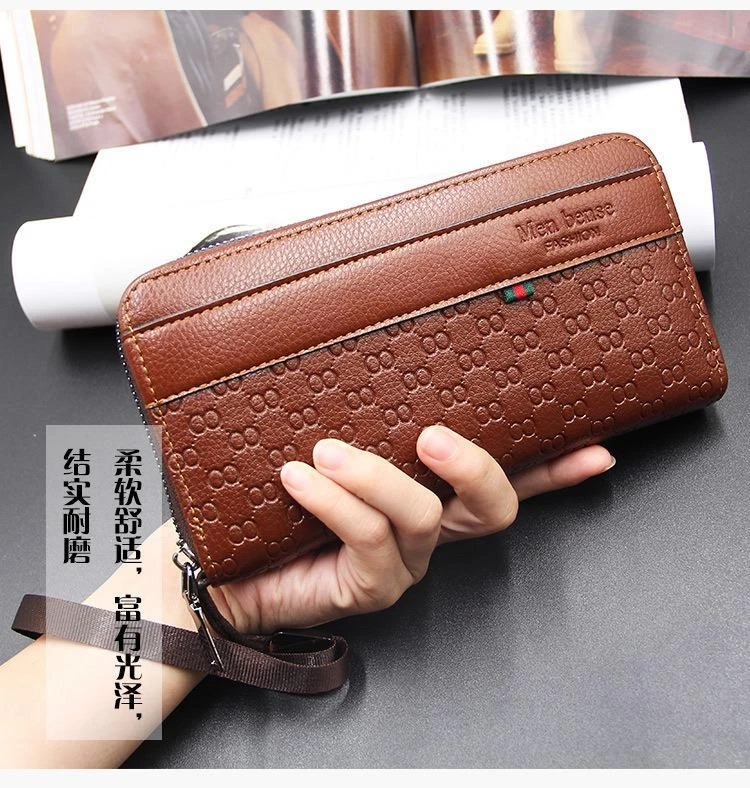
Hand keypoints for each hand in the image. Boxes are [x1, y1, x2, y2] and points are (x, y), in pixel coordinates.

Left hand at [211, 426, 614, 633]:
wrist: (225, 563)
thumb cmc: (273, 495)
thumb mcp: (320, 440)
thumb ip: (350, 411)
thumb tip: (348, 342)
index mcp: (429, 492)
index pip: (507, 479)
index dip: (554, 468)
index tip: (596, 449)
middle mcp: (427, 529)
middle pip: (492, 508)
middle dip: (473, 466)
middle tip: (432, 436)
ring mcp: (402, 562)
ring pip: (423, 518)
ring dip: (377, 477)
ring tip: (326, 453)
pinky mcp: (367, 588)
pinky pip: (368, 542)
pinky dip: (336, 505)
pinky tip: (299, 480)